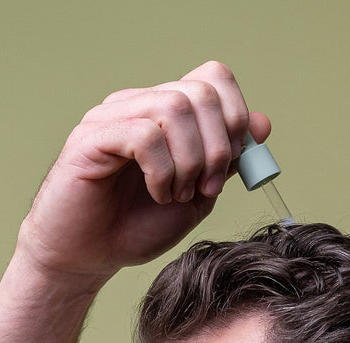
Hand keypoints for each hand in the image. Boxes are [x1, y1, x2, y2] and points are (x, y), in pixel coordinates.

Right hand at [16, 61, 270, 286]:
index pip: (213, 77)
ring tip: (178, 193)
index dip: (235, 117)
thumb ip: (227, 159)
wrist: (88, 257)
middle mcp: (137, 104)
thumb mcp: (198, 194)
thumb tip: (262, 122)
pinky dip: (162, 170)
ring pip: (174, 107)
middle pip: (200, 91)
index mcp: (164, 111)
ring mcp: (111, 117)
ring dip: (190, 160)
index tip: (232, 165)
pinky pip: (143, 135)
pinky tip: (157, 194)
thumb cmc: (135, 226)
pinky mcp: (89, 138)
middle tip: (206, 187)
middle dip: (218, 146)